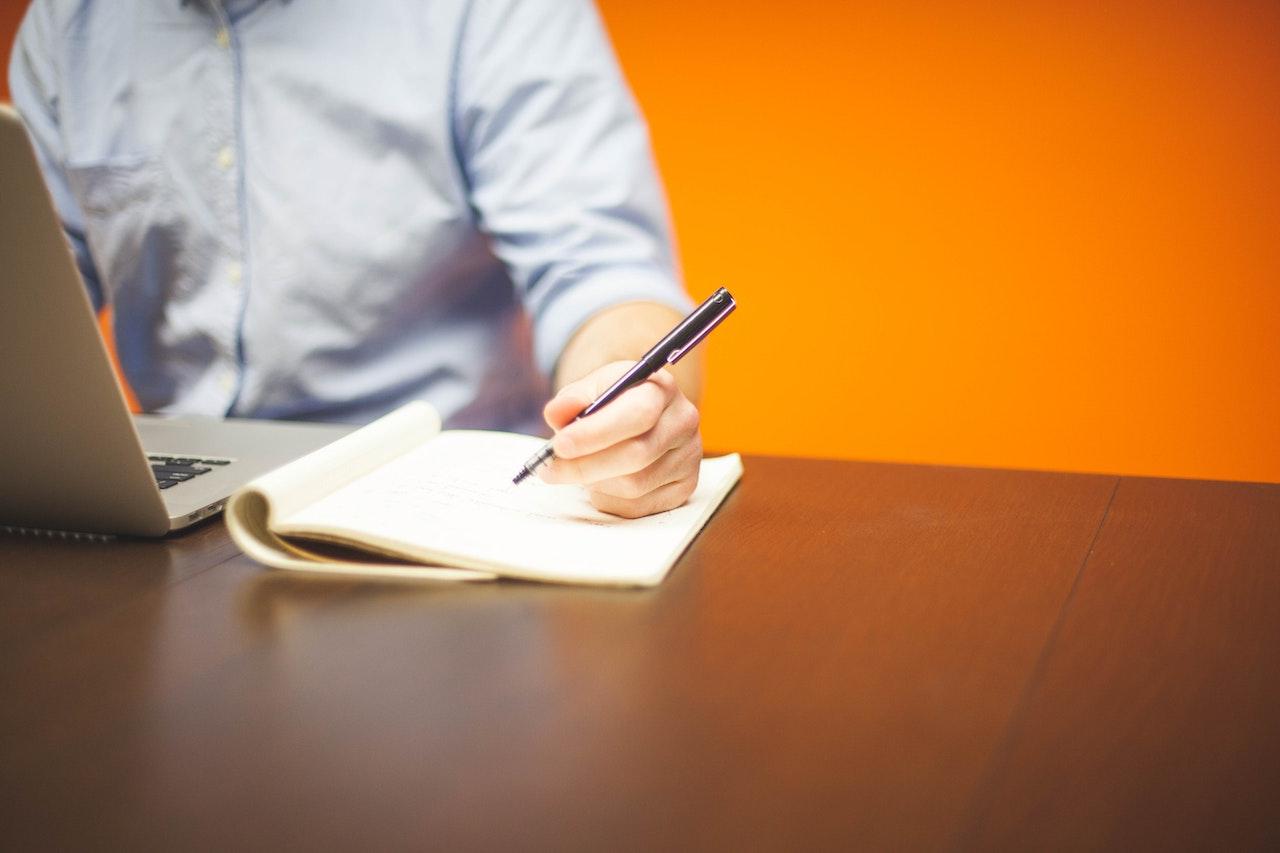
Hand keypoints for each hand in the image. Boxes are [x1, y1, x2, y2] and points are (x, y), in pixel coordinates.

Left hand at [539, 361, 701, 517]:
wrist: (641, 420)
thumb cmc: (613, 404)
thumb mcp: (593, 390)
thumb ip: (573, 398)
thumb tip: (556, 414)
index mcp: (662, 389)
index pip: (638, 413)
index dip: (597, 433)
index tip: (560, 445)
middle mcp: (682, 422)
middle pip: (637, 454)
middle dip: (586, 465)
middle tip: (550, 469)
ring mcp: (688, 457)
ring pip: (635, 485)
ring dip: (595, 482)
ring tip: (577, 470)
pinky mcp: (684, 488)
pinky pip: (637, 506)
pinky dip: (608, 498)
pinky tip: (601, 482)